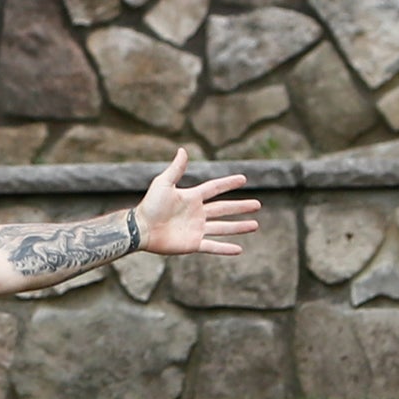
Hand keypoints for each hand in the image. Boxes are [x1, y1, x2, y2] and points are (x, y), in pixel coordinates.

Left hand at [134, 148, 258, 258]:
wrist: (140, 229)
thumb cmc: (150, 205)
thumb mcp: (163, 183)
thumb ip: (176, 169)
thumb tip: (182, 149)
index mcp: (192, 197)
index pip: (214, 188)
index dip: (228, 183)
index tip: (243, 179)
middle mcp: (197, 213)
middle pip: (224, 209)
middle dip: (241, 207)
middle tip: (258, 204)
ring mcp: (196, 229)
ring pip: (223, 227)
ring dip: (239, 226)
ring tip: (255, 225)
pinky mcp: (193, 243)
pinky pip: (212, 246)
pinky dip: (225, 249)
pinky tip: (239, 249)